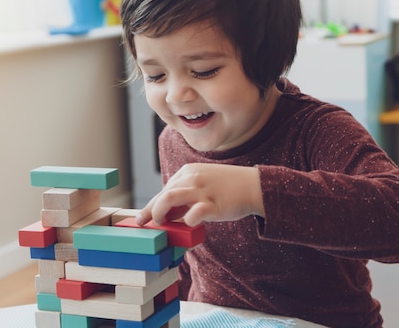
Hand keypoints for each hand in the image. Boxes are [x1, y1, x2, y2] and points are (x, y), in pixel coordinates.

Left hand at [136, 163, 264, 226]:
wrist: (255, 186)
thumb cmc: (228, 188)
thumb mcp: (203, 183)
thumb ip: (186, 195)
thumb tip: (168, 214)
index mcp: (188, 171)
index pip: (165, 188)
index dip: (153, 203)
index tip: (145, 216)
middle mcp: (192, 177)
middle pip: (163, 193)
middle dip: (151, 209)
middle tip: (144, 222)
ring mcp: (202, 190)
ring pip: (169, 197)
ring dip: (159, 212)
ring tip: (160, 223)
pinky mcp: (214, 203)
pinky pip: (194, 213)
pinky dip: (187, 221)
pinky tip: (188, 226)